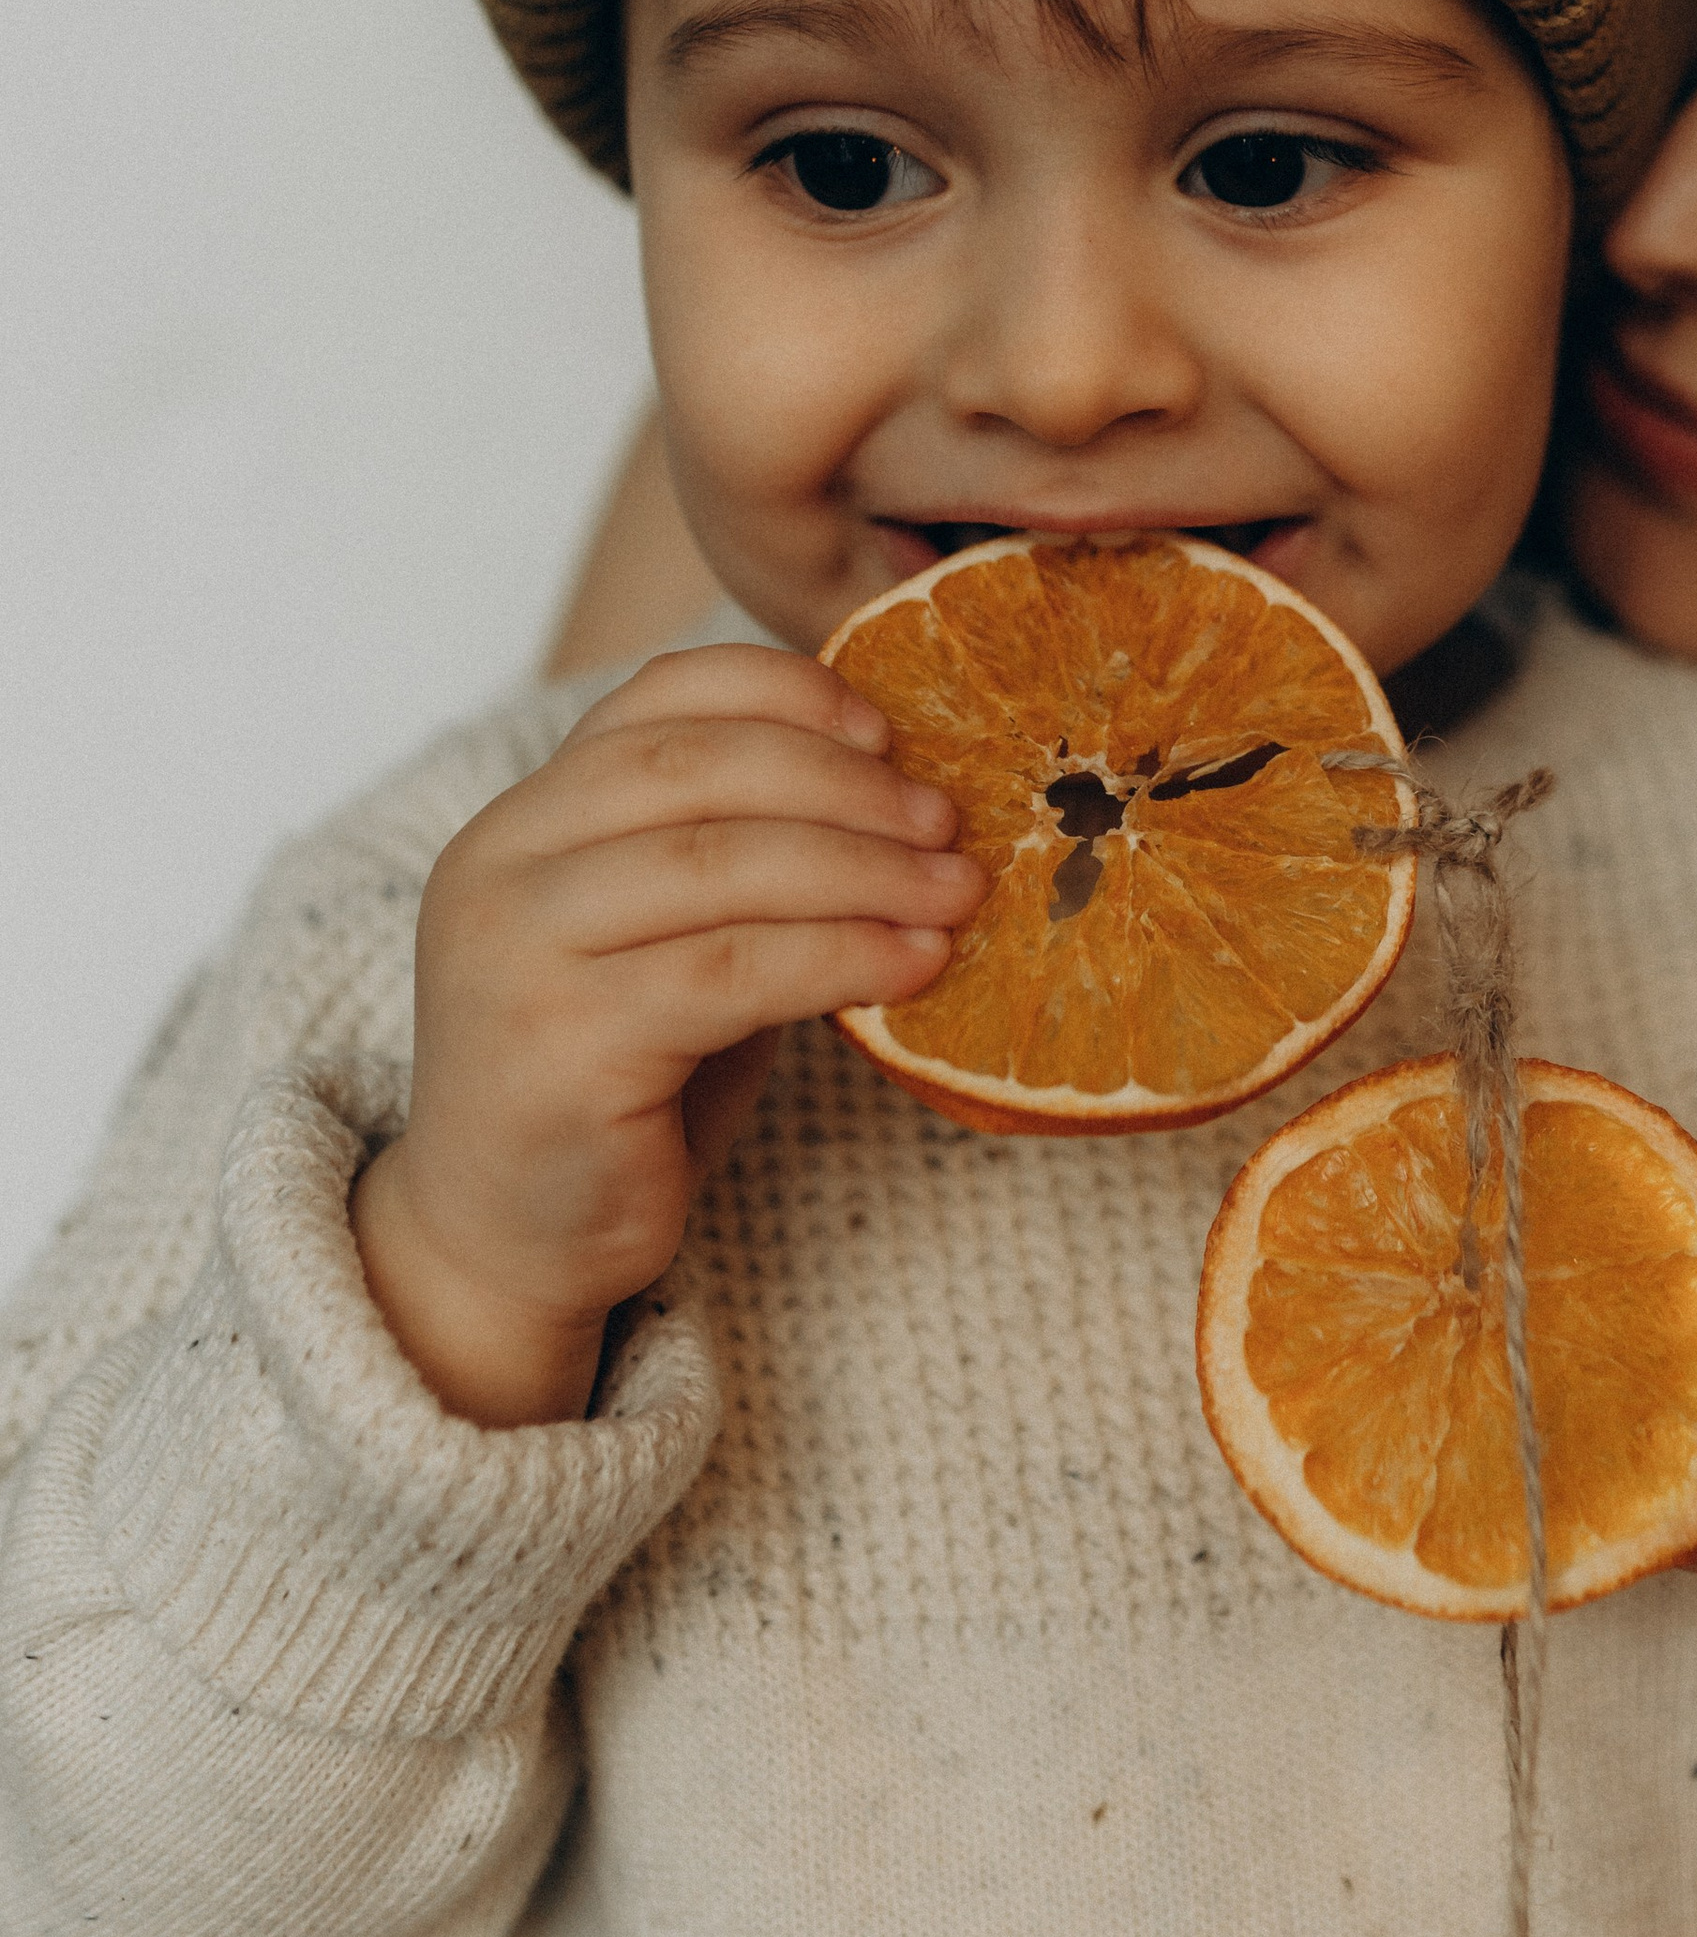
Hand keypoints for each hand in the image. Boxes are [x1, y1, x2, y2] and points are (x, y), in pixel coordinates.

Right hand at [352, 647, 983, 1427]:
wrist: (505, 1244)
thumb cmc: (614, 1086)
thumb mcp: (663, 946)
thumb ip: (734, 862)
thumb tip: (902, 794)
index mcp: (521, 819)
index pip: (654, 699)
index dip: (782, 693)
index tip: (887, 726)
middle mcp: (499, 864)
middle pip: (695, 768)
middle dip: (843, 784)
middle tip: (947, 822)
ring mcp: (517, 952)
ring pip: (723, 865)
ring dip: (864, 871)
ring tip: (957, 893)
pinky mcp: (562, 1045)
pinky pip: (733, 974)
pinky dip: (841, 957)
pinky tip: (915, 967)